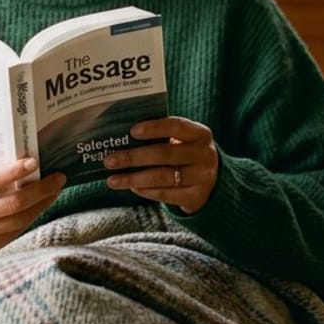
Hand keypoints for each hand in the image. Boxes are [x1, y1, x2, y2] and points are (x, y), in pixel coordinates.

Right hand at [0, 157, 65, 261]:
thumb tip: (16, 164)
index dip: (15, 172)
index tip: (34, 161)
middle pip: (15, 203)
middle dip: (41, 190)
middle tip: (58, 178)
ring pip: (21, 219)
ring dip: (42, 204)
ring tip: (55, 190)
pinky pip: (18, 231)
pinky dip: (31, 216)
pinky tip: (40, 206)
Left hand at [103, 117, 219, 214]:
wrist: (214, 182)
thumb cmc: (186, 153)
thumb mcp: (183, 140)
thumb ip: (162, 136)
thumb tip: (122, 137)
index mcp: (200, 134)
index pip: (177, 126)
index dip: (155, 128)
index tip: (132, 131)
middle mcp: (204, 155)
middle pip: (165, 154)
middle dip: (134, 157)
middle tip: (110, 161)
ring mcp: (202, 178)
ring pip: (163, 177)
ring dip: (134, 179)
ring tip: (112, 180)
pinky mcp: (196, 197)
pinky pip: (166, 194)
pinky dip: (146, 191)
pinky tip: (132, 187)